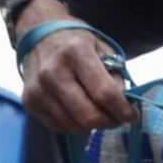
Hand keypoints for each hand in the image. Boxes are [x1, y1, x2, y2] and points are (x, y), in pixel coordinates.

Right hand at [15, 0, 138, 133]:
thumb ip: (116, 75)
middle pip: (89, 116)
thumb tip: (123, 103)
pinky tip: (80, 112)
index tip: (133, 116)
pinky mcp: (30, 102)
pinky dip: (76, 126)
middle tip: (117, 118)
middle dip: (110, 122)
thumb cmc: (77, 43)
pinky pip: (61, 128)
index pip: (104, 93)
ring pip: (75, 127)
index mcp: (76, 53)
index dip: (123, 110)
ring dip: (93, 126)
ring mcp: (39, 89)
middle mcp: (54, 72)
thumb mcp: (103, 49)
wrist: (39, 34)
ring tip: (99, 114)